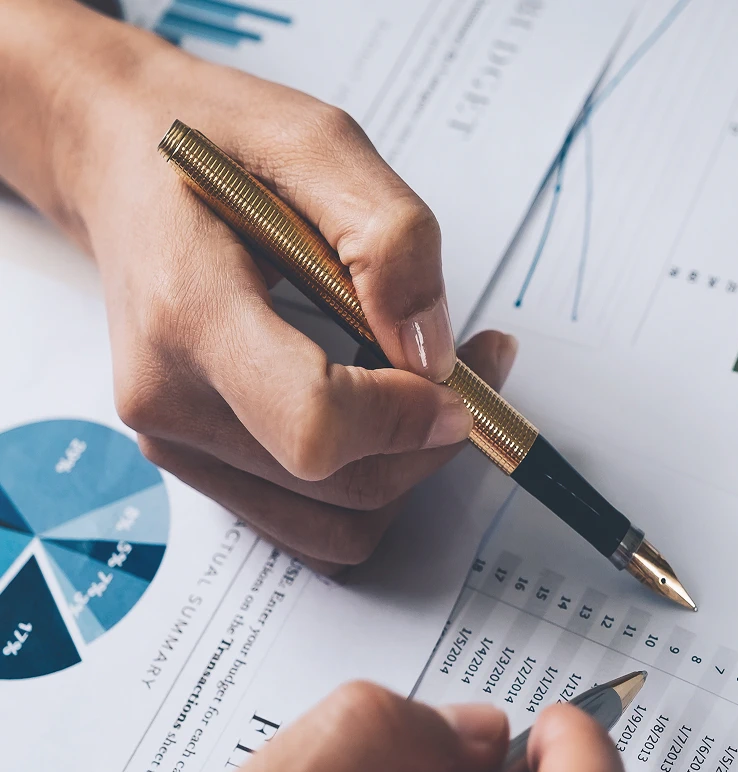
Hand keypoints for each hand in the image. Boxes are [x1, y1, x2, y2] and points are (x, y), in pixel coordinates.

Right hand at [0, 1, 516, 572]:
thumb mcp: (315, 139)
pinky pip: (314, 524)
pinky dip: (372, 485)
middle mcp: (170, 400)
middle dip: (432, 438)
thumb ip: (388, 238)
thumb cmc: (212, 146)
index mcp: (187, 313)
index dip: (405, 418)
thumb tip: (432, 352)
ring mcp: (179, 444)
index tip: (457, 380)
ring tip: (432, 387)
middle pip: (341, 483)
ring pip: (338, 522)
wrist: (120, 167)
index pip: (314, 424)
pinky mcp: (201, 465)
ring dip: (410, 469)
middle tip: (476, 363)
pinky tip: (387, 419)